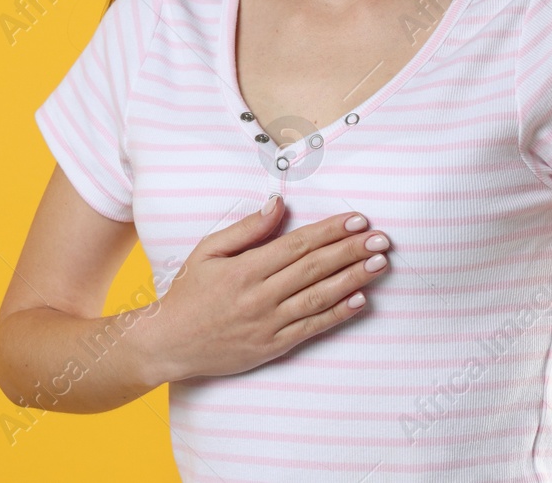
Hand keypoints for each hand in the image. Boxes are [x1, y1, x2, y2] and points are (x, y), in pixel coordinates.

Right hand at [143, 195, 390, 383]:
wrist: (170, 342)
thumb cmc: (189, 292)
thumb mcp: (208, 250)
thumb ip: (247, 229)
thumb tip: (278, 204)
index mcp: (245, 269)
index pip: (297, 245)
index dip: (330, 231)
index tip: (357, 219)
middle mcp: (260, 296)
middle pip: (314, 269)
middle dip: (351, 251)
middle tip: (382, 238)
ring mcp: (268, 323)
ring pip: (319, 297)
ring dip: (353, 279)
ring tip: (379, 264)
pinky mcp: (273, 346)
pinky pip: (311, 328)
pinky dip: (338, 315)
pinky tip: (361, 301)